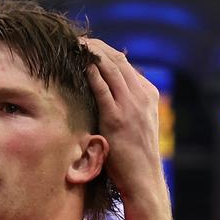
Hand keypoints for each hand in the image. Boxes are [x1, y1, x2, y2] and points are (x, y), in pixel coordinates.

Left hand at [84, 38, 163, 200]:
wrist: (143, 178)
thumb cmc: (132, 155)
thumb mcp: (133, 124)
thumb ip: (121, 105)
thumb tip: (99, 93)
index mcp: (147, 94)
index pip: (123, 63)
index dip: (101, 51)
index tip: (83, 45)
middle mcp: (141, 95)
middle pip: (116, 60)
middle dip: (94, 47)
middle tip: (73, 40)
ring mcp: (131, 106)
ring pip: (110, 69)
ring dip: (90, 54)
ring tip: (72, 46)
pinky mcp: (117, 118)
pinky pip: (102, 89)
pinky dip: (90, 74)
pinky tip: (77, 65)